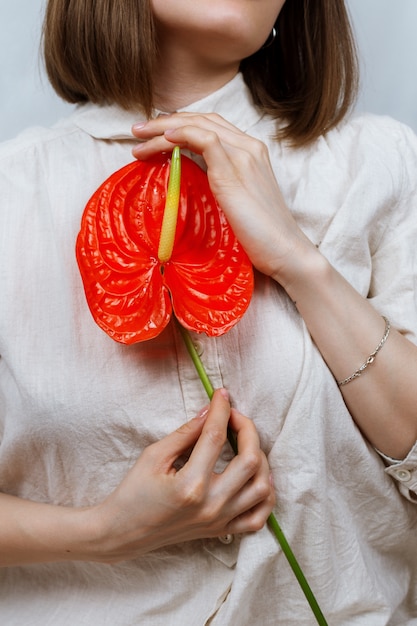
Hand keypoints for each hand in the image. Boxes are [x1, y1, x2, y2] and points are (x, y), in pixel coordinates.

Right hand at [89, 389, 274, 562]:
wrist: (123, 533)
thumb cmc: (133, 492)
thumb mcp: (154, 455)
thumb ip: (186, 433)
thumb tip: (211, 411)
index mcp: (190, 485)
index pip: (216, 437)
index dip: (222, 410)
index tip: (221, 394)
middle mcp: (211, 505)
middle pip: (250, 460)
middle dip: (247, 429)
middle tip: (233, 415)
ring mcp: (219, 520)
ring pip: (263, 488)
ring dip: (260, 459)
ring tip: (245, 444)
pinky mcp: (221, 530)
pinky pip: (259, 517)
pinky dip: (265, 495)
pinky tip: (255, 477)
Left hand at [132, 112, 316, 286]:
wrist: (286, 252)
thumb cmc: (261, 237)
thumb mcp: (234, 204)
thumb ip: (216, 187)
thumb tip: (187, 184)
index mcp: (251, 153)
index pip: (210, 127)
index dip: (179, 126)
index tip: (152, 138)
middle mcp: (249, 147)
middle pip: (201, 120)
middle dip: (165, 122)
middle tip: (137, 132)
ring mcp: (244, 156)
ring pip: (198, 125)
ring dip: (163, 128)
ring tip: (139, 138)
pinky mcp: (234, 171)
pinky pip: (204, 139)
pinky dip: (181, 134)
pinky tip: (163, 139)